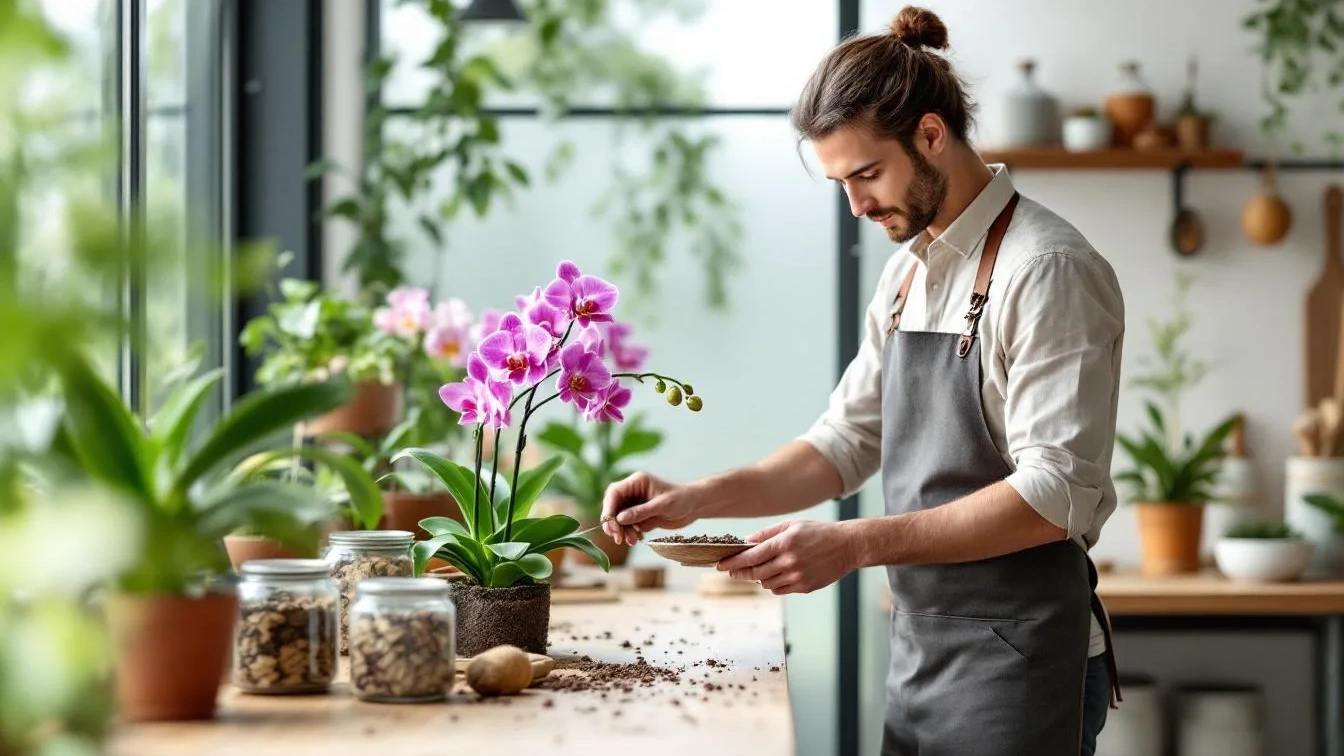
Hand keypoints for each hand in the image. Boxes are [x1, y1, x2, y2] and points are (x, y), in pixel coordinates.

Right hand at [600, 471, 700, 545]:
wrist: (695, 506)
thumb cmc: (682, 499)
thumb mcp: (662, 505)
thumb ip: (641, 511)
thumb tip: (620, 519)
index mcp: (636, 482)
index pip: (614, 493)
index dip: (609, 508)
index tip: (611, 525)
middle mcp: (632, 492)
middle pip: (613, 506)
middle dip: (613, 523)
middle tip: (617, 537)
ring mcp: (635, 504)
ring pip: (619, 518)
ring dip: (622, 531)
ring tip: (632, 541)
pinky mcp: (639, 516)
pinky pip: (628, 525)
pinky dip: (629, 533)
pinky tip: (637, 539)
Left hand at [715, 520, 859, 594]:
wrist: (847, 546)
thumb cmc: (818, 532)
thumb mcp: (792, 525)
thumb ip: (767, 534)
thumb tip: (746, 542)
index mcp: (784, 543)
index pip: (750, 556)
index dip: (732, 562)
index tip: (720, 565)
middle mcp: (789, 561)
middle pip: (755, 573)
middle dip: (740, 573)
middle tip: (731, 571)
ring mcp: (797, 576)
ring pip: (766, 583)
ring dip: (758, 578)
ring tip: (760, 569)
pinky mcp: (805, 587)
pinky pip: (779, 590)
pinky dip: (773, 584)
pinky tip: (776, 575)